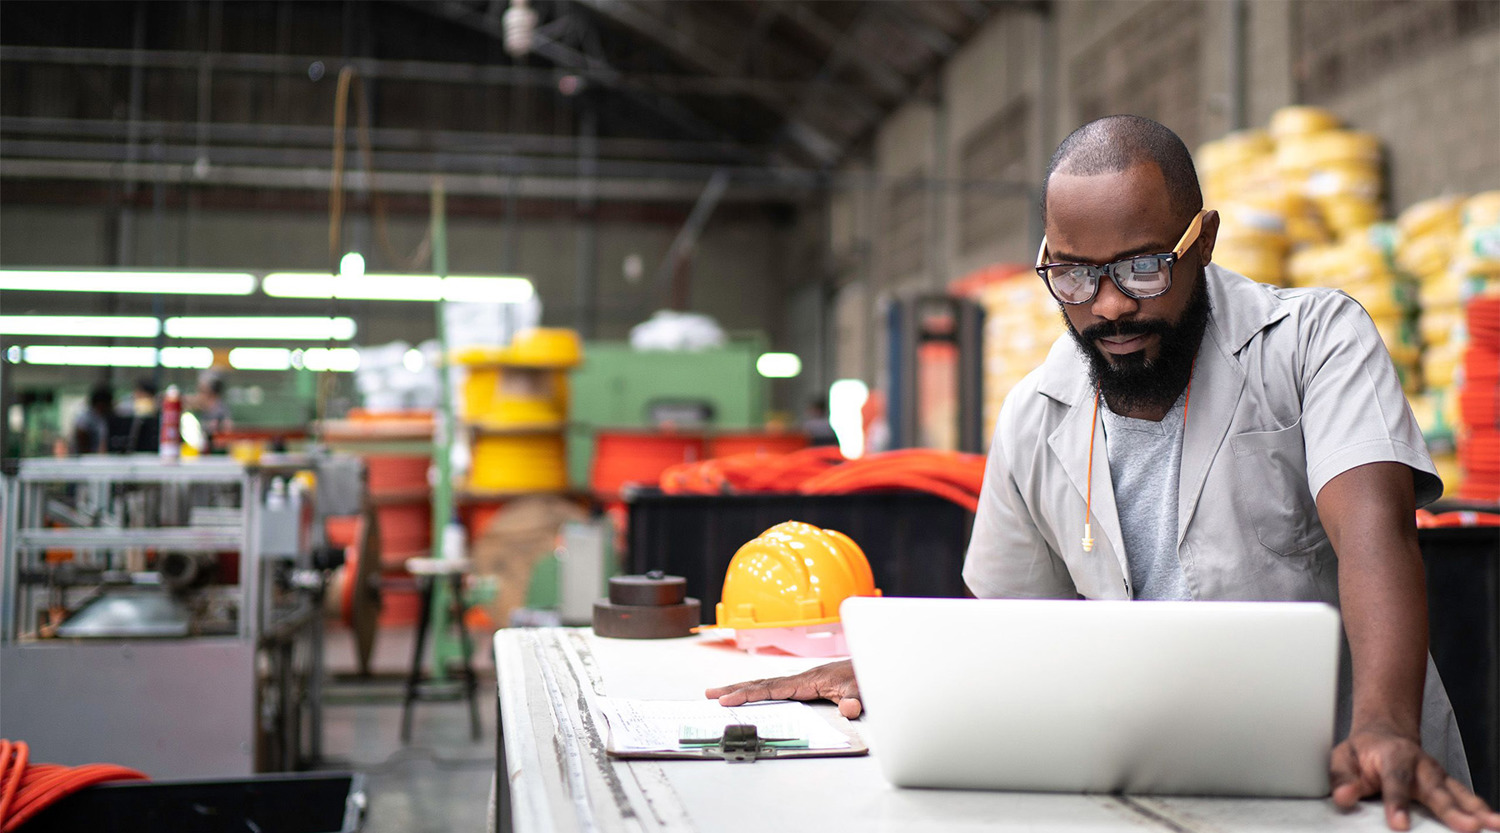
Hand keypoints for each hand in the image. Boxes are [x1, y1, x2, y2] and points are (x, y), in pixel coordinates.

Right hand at [704, 660, 862, 717]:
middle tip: (709, 695)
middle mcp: (802, 678)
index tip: (728, 700)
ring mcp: (803, 680)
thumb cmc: (868, 676)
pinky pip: (777, 688)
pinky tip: (751, 695)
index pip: (771, 688)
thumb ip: (855, 699)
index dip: (748, 694)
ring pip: (767, 684)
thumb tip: (849, 708)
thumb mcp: (863, 689)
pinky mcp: (808, 684)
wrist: (877, 663)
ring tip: (719, 694)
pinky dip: (759, 691)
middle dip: (735, 689)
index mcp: (808, 680)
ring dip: (743, 688)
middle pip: (762, 683)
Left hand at [1331, 726, 1499, 831]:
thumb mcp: (1344, 757)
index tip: (1399, 824)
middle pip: (1436, 790)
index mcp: (1394, 756)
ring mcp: (1438, 776)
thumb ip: (1344, 778)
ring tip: (1492, 826)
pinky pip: (1467, 799)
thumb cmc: (1364, 750)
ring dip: (1477, 811)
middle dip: (1452, 811)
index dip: (1397, 803)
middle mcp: (1422, 765)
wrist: (1384, 734)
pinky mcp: (1448, 786)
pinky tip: (1494, 824)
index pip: (1395, 782)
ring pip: (1459, 794)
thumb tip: (1344, 796)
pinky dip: (1482, 811)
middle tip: (1466, 827)